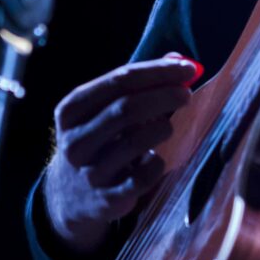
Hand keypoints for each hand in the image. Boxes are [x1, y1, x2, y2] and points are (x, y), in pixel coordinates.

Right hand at [42, 54, 198, 256]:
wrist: (70, 196)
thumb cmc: (98, 139)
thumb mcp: (104, 109)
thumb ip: (139, 84)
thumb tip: (179, 60)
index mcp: (71, 110)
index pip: (119, 80)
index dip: (158, 71)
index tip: (188, 68)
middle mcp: (75, 140)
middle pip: (126, 108)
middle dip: (164, 96)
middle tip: (186, 94)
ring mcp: (90, 172)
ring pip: (135, 142)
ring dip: (162, 127)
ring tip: (169, 125)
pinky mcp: (108, 199)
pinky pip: (144, 176)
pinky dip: (157, 162)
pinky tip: (156, 158)